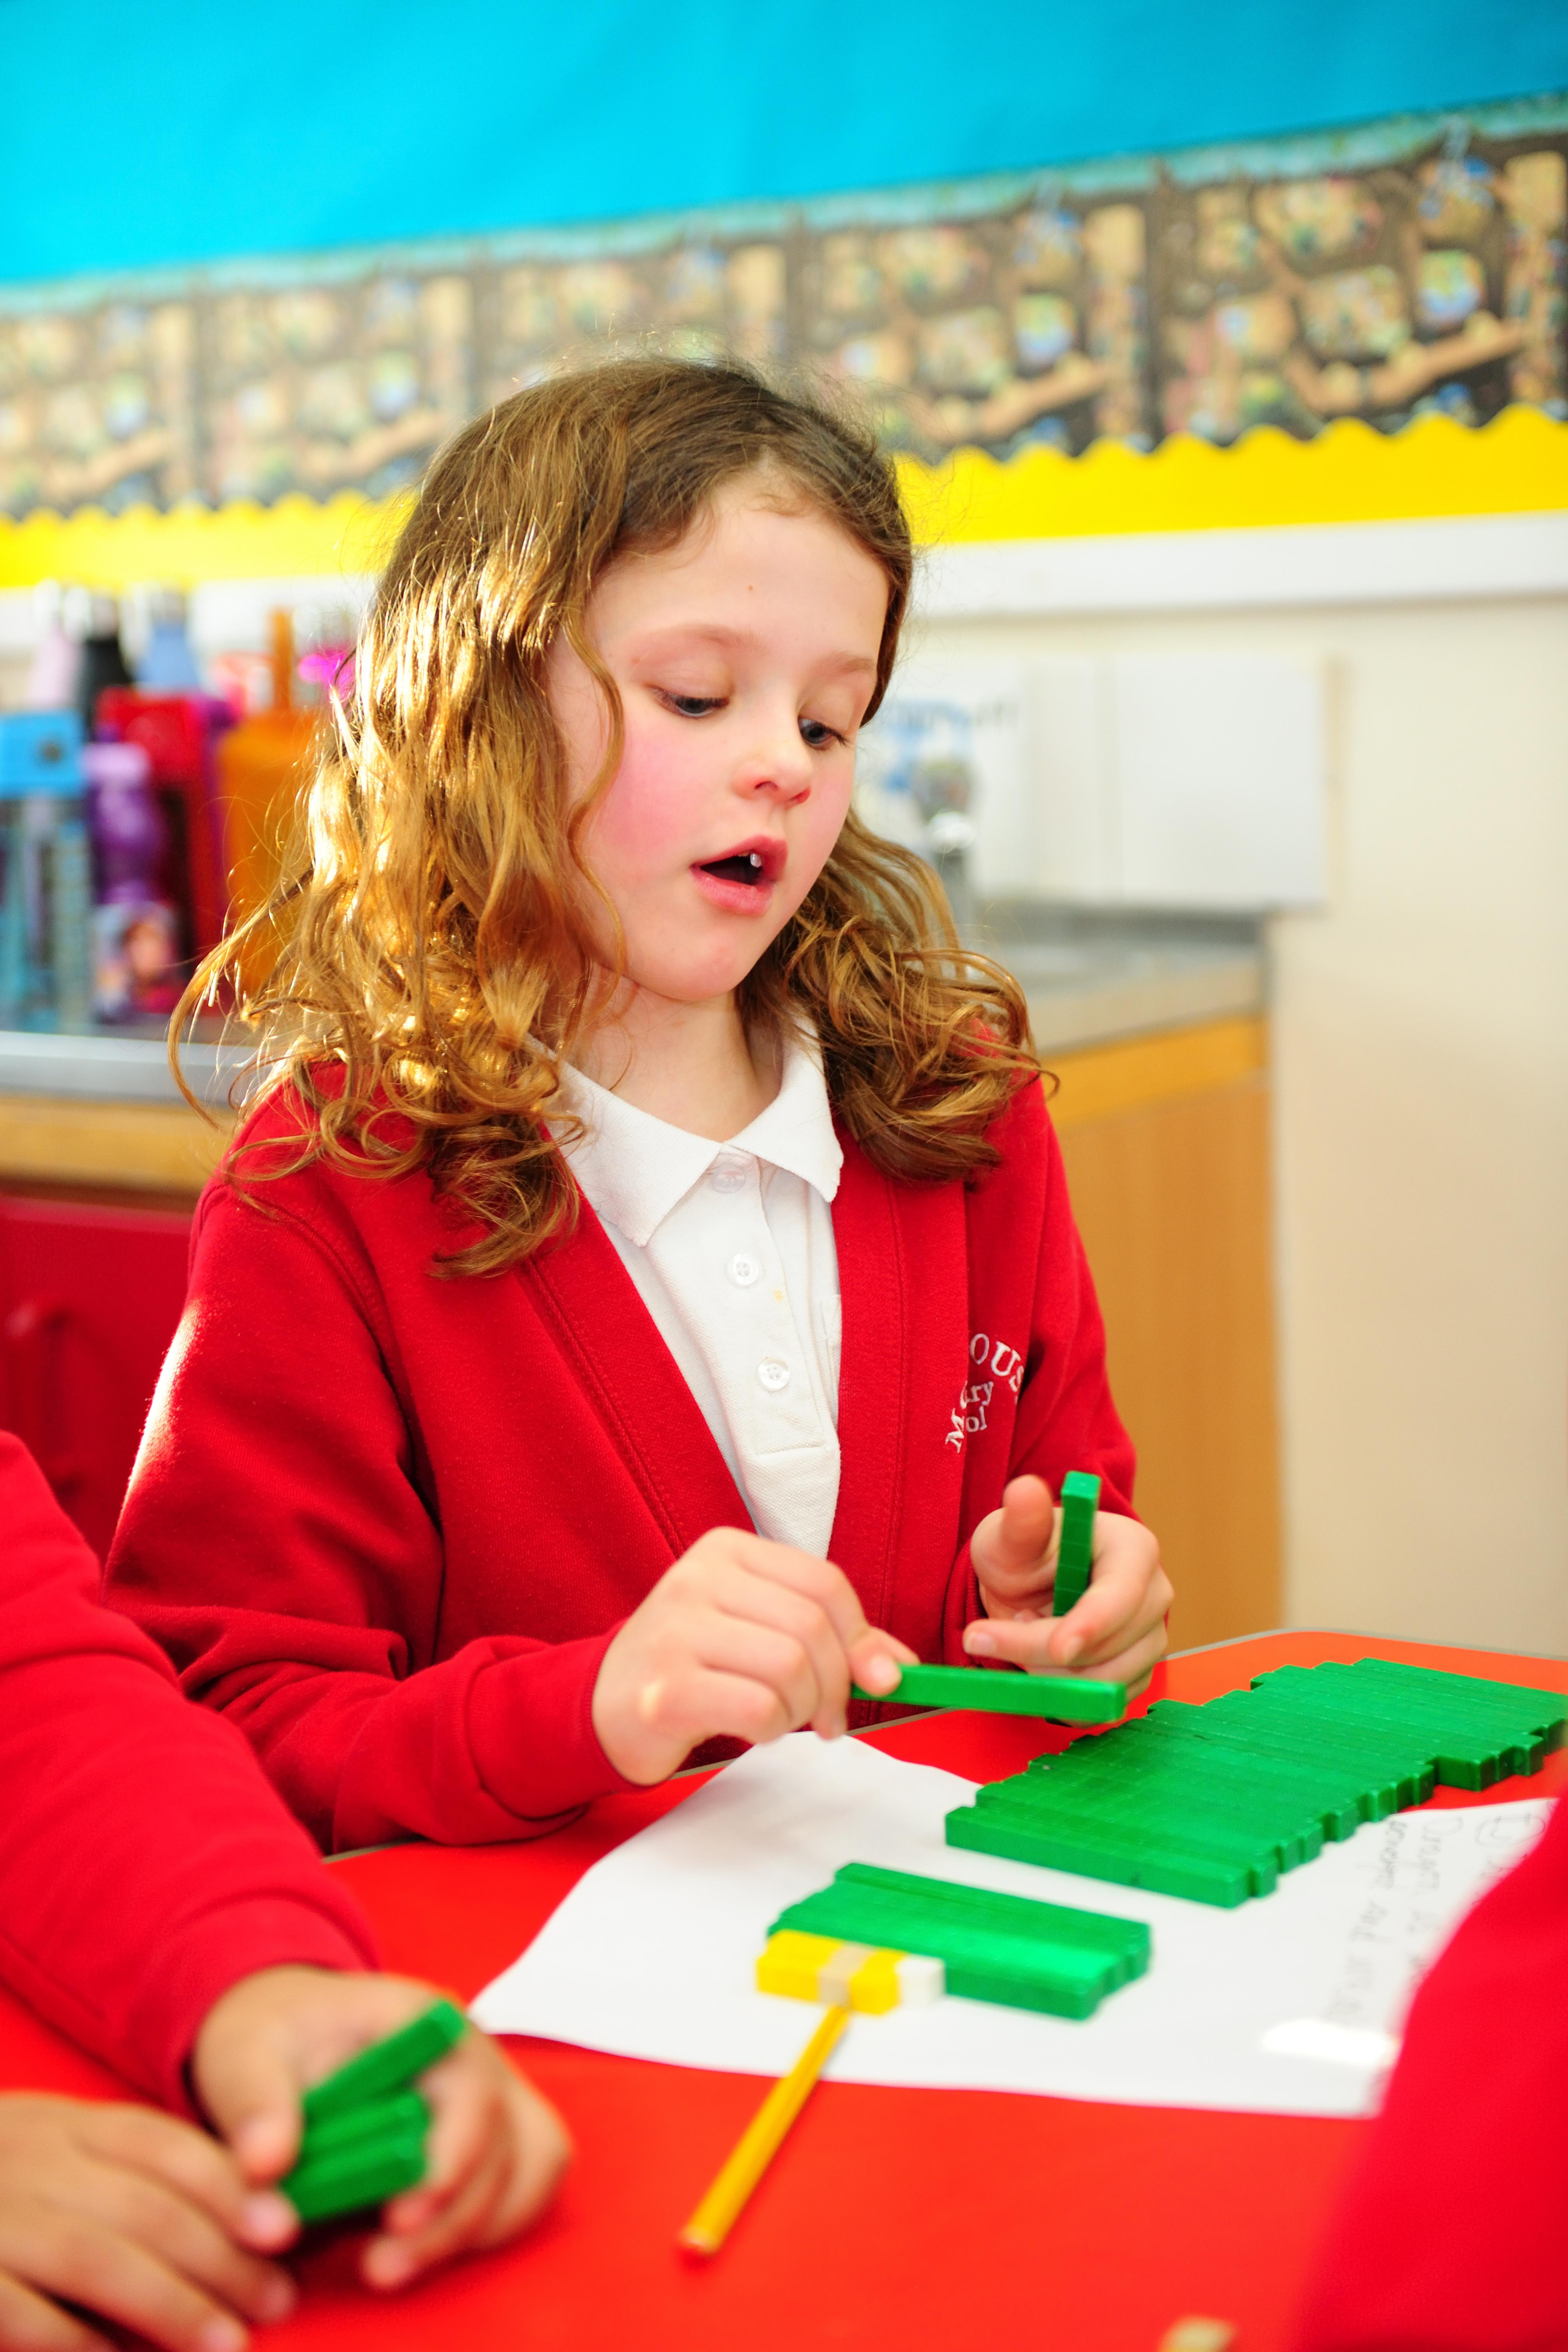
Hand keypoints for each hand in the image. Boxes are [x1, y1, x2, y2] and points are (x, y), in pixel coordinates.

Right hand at [0, 2091, 292, 2351]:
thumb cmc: (0, 2192)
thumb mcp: (52, 2160)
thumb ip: (126, 2180)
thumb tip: (239, 2220)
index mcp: (62, 2128)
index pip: (163, 2146)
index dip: (230, 2188)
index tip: (285, 2229)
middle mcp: (30, 2163)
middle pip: (143, 2205)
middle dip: (221, 2256)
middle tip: (275, 2298)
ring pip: (95, 2259)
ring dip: (172, 2304)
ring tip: (228, 2342)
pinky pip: (30, 2315)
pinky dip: (84, 2343)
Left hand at [192, 1967, 568, 2291]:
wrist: (290, 2027)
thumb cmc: (274, 2035)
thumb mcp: (243, 2056)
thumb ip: (255, 2105)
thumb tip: (267, 2167)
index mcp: (425, 2021)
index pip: (468, 2090)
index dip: (447, 2161)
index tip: (397, 2219)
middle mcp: (474, 2052)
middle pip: (498, 2143)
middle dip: (447, 2220)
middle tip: (379, 2268)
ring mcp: (491, 2090)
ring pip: (523, 2167)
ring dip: (467, 2229)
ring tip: (389, 2265)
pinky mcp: (492, 2131)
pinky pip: (529, 2177)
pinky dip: (493, 2220)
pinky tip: (428, 2245)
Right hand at [591, 1527, 916, 1783]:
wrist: (606, 1703)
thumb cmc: (696, 1664)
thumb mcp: (761, 1631)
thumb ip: (832, 1640)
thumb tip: (900, 1666)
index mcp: (725, 1550)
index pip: (824, 1583)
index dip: (860, 1639)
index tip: (872, 1679)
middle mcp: (696, 1578)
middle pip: (811, 1627)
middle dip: (835, 1683)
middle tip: (827, 1716)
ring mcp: (675, 1631)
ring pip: (789, 1667)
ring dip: (801, 1708)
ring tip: (780, 1717)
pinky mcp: (664, 1689)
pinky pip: (757, 1707)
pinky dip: (771, 1727)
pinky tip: (752, 1728)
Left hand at [962, 1474, 1170, 1693]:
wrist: (1028, 1588)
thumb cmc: (1022, 1554)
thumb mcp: (1009, 1535)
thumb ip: (1020, 1522)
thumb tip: (1024, 1490)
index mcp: (1133, 1549)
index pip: (1122, 1595)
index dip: (1092, 1625)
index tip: (1059, 1649)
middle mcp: (1155, 1595)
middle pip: (1110, 1646)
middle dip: (1042, 1653)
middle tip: (987, 1635)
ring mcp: (1150, 1638)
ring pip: (1106, 1682)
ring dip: (1047, 1675)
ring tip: (1019, 1636)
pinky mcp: (1137, 1674)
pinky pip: (1101, 1704)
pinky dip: (1061, 1696)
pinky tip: (1036, 1663)